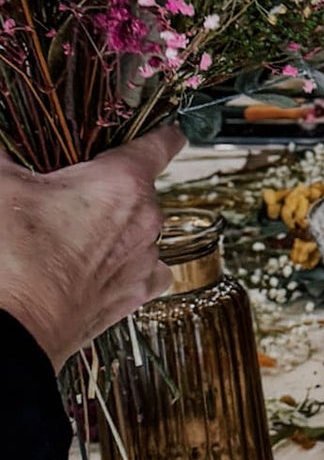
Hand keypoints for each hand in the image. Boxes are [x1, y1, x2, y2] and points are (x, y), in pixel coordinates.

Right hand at [0, 128, 184, 368]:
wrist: (13, 329)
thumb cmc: (10, 256)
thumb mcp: (2, 185)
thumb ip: (9, 156)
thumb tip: (5, 147)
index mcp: (122, 182)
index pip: (160, 144)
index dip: (163, 132)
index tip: (170, 130)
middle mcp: (146, 220)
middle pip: (141, 189)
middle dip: (110, 188)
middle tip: (71, 193)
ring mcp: (144, 260)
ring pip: (140, 229)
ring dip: (115, 227)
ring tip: (71, 234)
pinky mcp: (135, 296)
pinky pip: (143, 268)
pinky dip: (123, 262)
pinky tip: (93, 263)